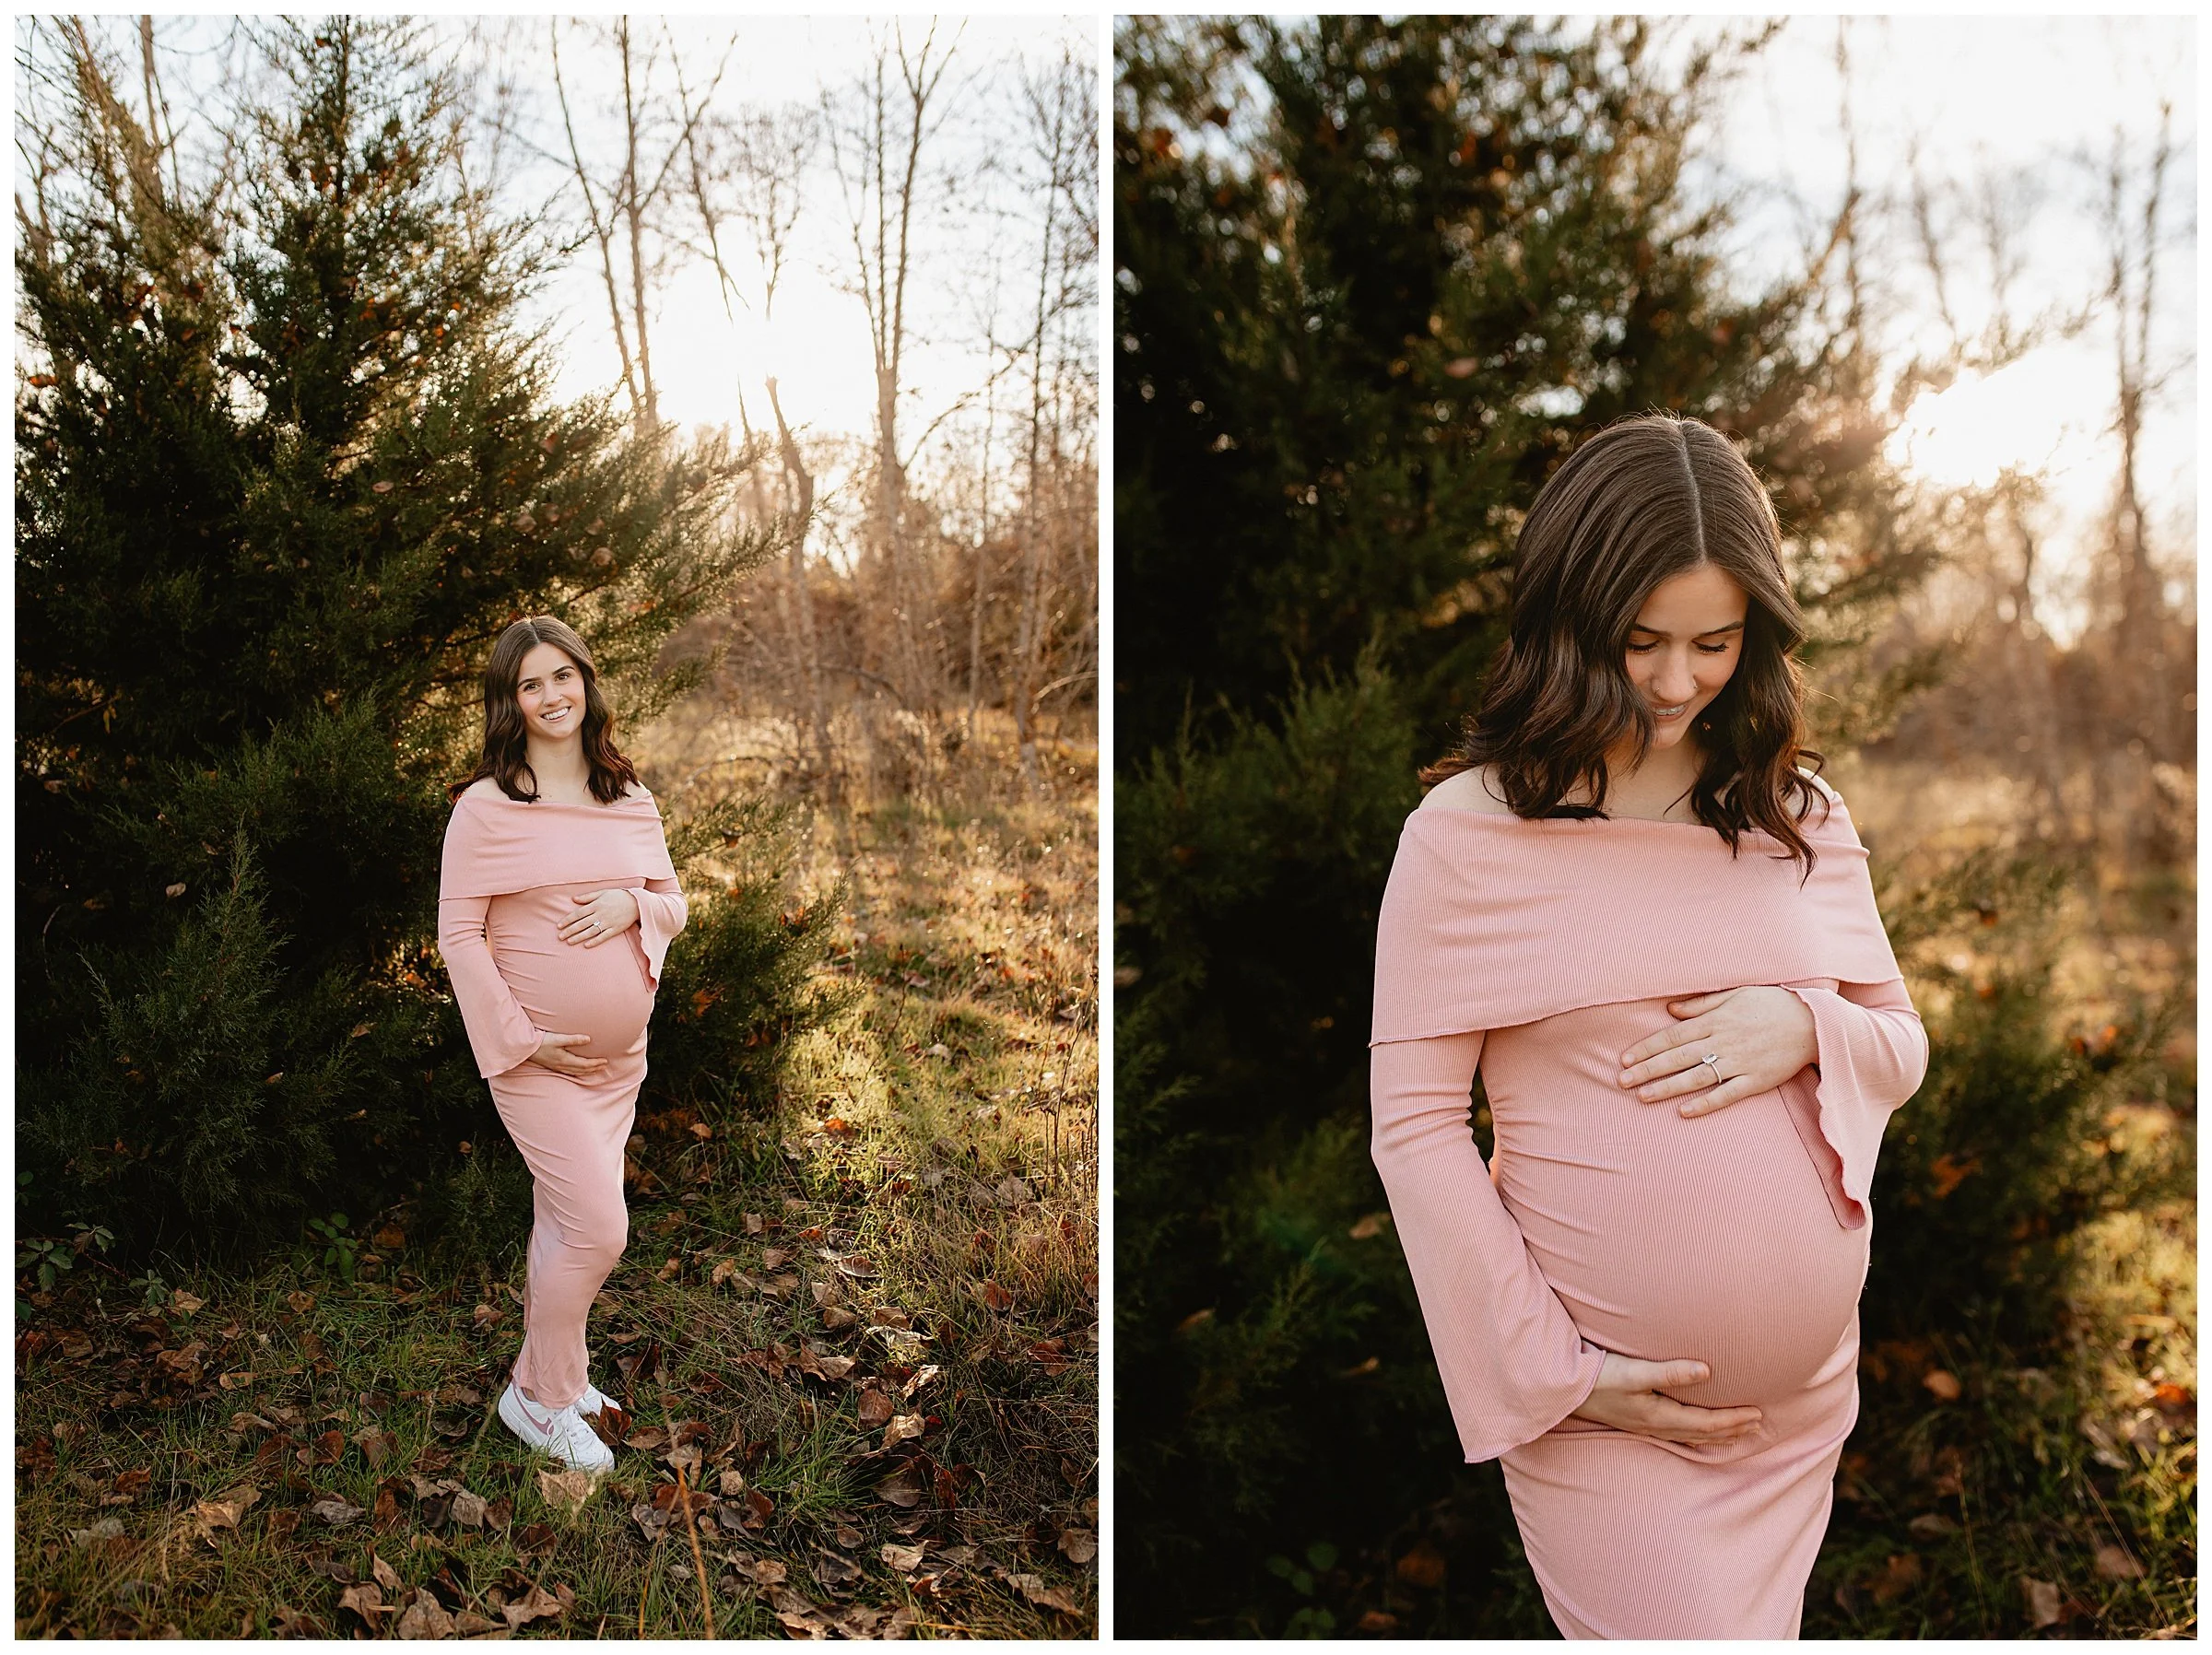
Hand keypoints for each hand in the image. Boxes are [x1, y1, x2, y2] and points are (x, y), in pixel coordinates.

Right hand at [528, 1030, 608, 1077]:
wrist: (527, 1048)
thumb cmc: (542, 1042)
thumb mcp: (559, 1038)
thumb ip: (574, 1039)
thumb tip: (589, 1039)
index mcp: (565, 1059)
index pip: (584, 1064)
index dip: (595, 1063)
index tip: (605, 1061)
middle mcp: (562, 1065)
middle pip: (582, 1069)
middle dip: (594, 1068)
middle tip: (604, 1066)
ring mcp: (557, 1067)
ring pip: (576, 1072)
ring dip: (587, 1071)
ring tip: (596, 1070)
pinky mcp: (554, 1066)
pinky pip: (569, 1072)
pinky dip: (578, 1072)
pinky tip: (579, 1071)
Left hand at [558, 888, 639, 947]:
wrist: (637, 902)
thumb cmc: (618, 896)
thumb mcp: (602, 892)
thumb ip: (587, 897)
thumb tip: (573, 899)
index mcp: (596, 904)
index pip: (578, 913)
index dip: (567, 920)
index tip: (559, 926)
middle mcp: (601, 914)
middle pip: (582, 924)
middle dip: (570, 930)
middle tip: (560, 936)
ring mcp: (608, 922)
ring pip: (590, 931)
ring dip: (579, 937)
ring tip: (569, 942)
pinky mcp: (615, 929)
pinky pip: (603, 936)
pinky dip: (595, 941)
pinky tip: (586, 945)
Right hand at [1569, 1351, 1763, 1444]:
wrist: (1566, 1390)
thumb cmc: (1599, 1377)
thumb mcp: (1634, 1372)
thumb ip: (1670, 1371)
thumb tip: (1707, 1371)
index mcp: (1659, 1415)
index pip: (1706, 1422)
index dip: (1733, 1419)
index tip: (1757, 1414)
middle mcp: (1656, 1425)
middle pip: (1703, 1433)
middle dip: (1732, 1429)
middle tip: (1757, 1425)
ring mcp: (1646, 1426)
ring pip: (1691, 1435)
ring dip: (1717, 1434)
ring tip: (1737, 1432)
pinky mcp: (1637, 1421)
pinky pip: (1677, 1433)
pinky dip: (1695, 1434)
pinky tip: (1695, 1431)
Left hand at [1618, 986, 1817, 1117]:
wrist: (1813, 1022)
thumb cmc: (1772, 1004)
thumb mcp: (1735, 994)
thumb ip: (1702, 1003)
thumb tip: (1670, 1009)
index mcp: (1716, 1020)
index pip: (1672, 1035)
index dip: (1647, 1048)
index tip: (1625, 1058)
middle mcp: (1723, 1042)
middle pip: (1677, 1057)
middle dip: (1647, 1070)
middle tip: (1621, 1081)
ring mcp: (1739, 1063)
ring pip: (1695, 1077)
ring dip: (1667, 1088)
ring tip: (1643, 1096)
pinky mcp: (1756, 1080)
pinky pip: (1726, 1094)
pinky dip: (1705, 1103)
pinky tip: (1684, 1112)